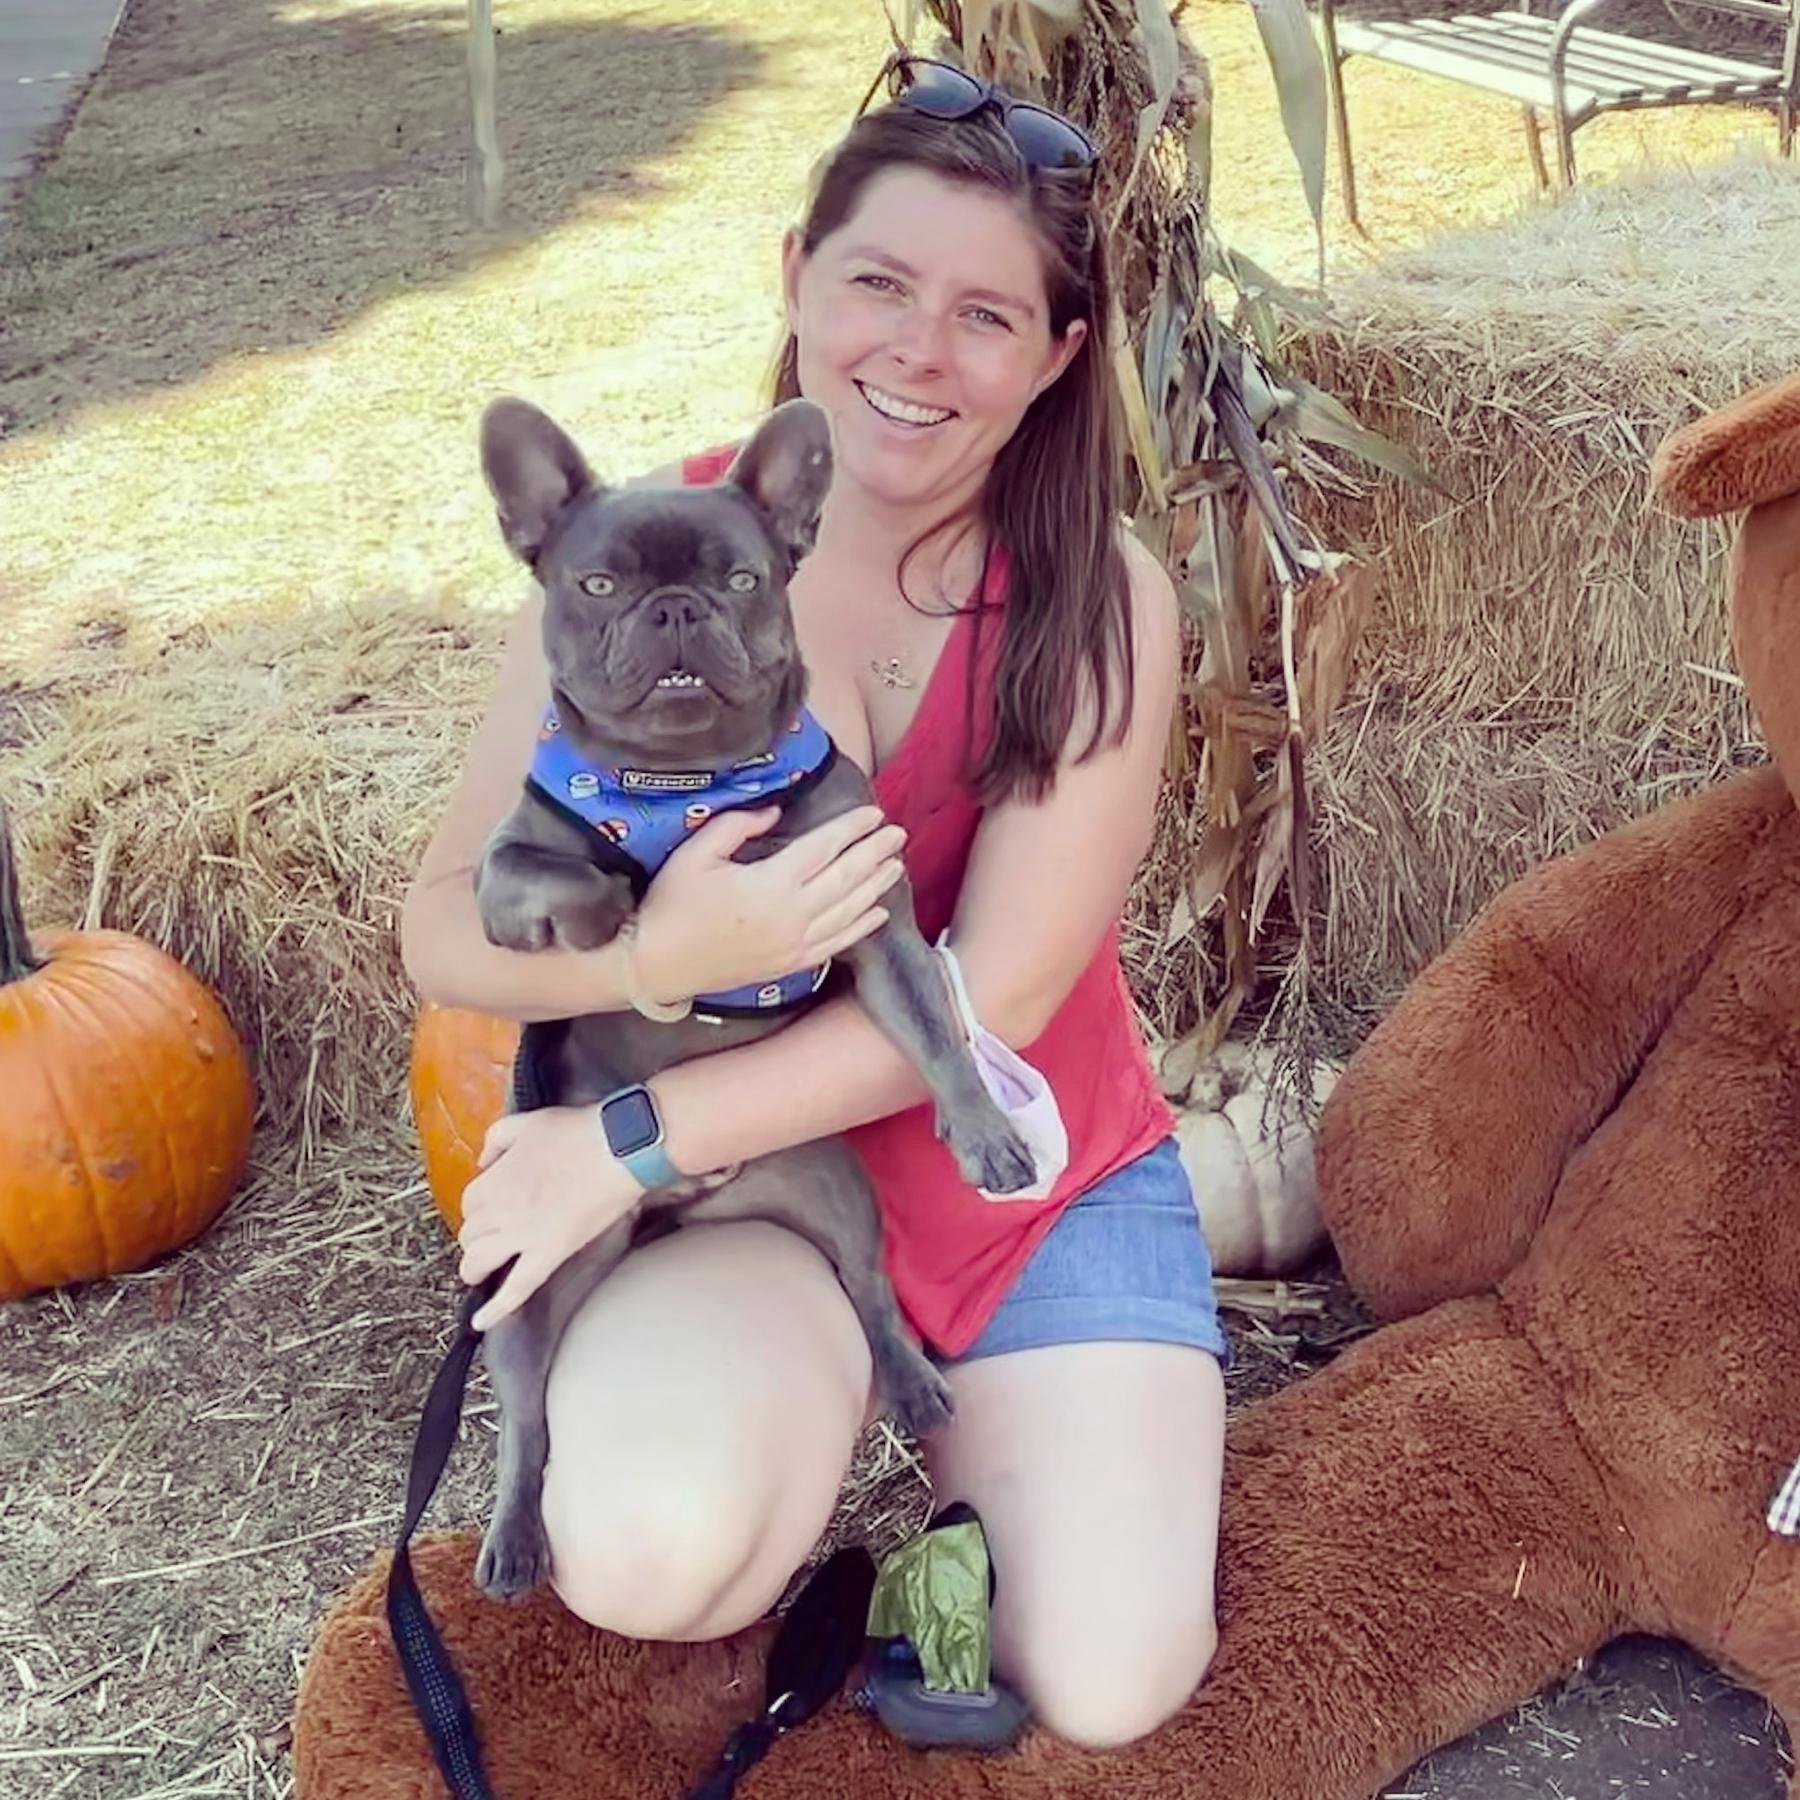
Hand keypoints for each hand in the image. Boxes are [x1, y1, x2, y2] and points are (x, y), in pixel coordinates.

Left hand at [457, 1106, 643, 1330]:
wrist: (616, 1148)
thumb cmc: (577, 1132)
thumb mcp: (526, 1122)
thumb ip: (496, 1139)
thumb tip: (484, 1160)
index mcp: (493, 1180)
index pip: (469, 1203)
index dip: (479, 1207)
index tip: (491, 1206)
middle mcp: (499, 1212)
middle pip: (470, 1235)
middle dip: (476, 1237)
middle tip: (491, 1237)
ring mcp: (522, 1237)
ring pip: (480, 1263)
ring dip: (474, 1269)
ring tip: (480, 1273)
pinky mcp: (549, 1254)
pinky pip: (517, 1288)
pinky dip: (496, 1308)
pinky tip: (481, 1322)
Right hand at [627, 804, 906, 1003]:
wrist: (659, 964)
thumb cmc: (672, 904)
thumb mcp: (696, 853)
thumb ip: (737, 825)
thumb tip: (774, 812)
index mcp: (770, 883)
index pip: (824, 848)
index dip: (852, 829)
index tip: (874, 813)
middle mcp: (792, 915)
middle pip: (846, 878)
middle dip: (875, 853)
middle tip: (898, 833)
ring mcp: (795, 943)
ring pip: (849, 911)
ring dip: (876, 886)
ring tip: (896, 864)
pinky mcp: (791, 964)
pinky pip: (837, 943)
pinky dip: (862, 926)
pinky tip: (879, 912)